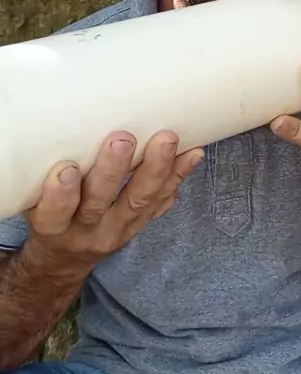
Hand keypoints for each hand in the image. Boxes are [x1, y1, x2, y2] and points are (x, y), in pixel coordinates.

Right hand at [25, 130, 203, 273]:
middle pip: (99, 203)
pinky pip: (162, 200)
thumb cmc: (51, 212)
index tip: (67, 169)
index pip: (54, 214)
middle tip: (122, 140)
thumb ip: (43, 172)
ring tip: (167, 140)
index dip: (60, 195)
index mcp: (52, 227)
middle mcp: (86, 230)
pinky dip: (178, 176)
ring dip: (154, 169)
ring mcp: (118, 228)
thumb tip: (57, 119)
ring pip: (138, 201)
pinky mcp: (140, 223)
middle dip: (112, 171)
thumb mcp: (35, 200)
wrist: (68, 254)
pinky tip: (193, 154)